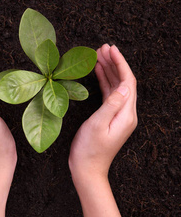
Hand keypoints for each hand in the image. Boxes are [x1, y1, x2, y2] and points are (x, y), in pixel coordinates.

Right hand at [69, 44, 136, 216]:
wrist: (87, 169)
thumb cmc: (89, 149)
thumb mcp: (98, 124)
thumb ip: (111, 104)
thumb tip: (125, 85)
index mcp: (126, 114)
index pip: (128, 82)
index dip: (120, 63)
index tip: (111, 49)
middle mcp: (126, 113)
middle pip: (124, 82)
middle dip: (114, 63)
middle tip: (103, 47)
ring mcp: (118, 115)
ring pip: (116, 86)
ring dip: (109, 70)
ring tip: (98, 55)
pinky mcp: (109, 117)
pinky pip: (109, 94)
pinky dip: (104, 81)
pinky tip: (97, 72)